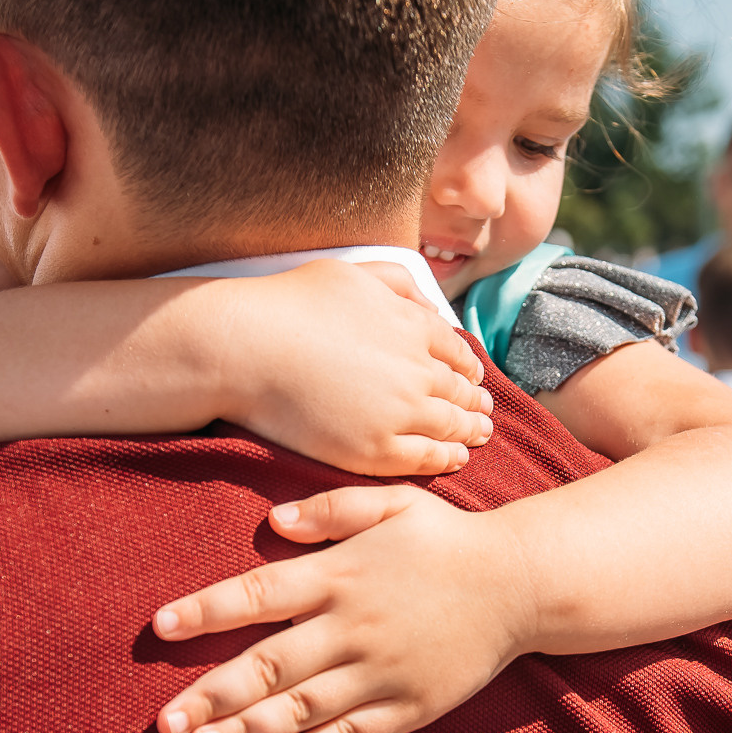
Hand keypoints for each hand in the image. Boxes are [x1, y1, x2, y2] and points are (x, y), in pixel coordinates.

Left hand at [150, 486, 534, 732]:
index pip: (258, 594)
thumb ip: (330, 511)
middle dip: (210, 695)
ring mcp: (381, 671)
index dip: (205, 611)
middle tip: (162, 725)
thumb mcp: (390, 504)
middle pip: (267, 665)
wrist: (522, 583)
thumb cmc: (447, 539)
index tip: (160, 629)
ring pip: (301, 708)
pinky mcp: (409, 705)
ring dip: (245, 731)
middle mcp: (353, 626)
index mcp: (341, 575)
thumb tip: (271, 522)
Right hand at [215, 261, 490, 475]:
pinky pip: (426, 458)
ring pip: (452, 425)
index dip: (469, 368)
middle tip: (485, 412)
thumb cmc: (288, 305)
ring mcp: (398, 412)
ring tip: (479, 435)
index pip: (456, 352)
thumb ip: (398, 284)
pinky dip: (448, 458)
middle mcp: (415, 369)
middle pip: (460, 391)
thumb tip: (432, 307)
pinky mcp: (375, 449)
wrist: (246, 348)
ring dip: (471, 430)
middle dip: (476, 401)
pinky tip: (455, 458)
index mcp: (412, 325)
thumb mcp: (351, 273)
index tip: (473, 378)